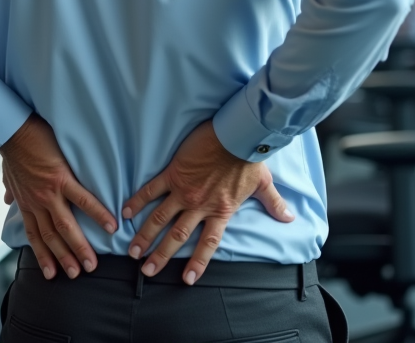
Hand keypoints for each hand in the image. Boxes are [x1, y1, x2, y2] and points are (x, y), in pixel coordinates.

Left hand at [0, 114, 116, 280]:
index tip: (52, 273)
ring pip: (66, 226)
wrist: (12, 130)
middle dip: (64, 259)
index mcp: (27, 202)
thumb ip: (11, 189)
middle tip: (78, 274)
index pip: (35, 235)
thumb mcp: (8, 174)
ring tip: (92, 262)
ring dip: (78, 247)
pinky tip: (111, 225)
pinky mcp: (62, 179)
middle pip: (52, 237)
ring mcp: (49, 193)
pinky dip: (97, 214)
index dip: (43, 255)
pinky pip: (83, 200)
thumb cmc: (13, 148)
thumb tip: (7, 198)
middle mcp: (37, 203)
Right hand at [121, 121, 294, 285]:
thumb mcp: (264, 184)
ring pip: (159, 218)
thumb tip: (290, 217)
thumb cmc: (249, 158)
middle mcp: (199, 205)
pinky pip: (151, 190)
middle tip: (147, 270)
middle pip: (177, 236)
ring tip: (132, 250)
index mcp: (220, 211)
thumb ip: (274, 204)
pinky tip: (125, 212)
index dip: (197, 262)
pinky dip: (138, 201)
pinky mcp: (173, 173)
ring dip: (144, 235)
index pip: (207, 243)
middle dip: (160, 255)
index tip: (187, 280)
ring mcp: (183, 190)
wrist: (236, 134)